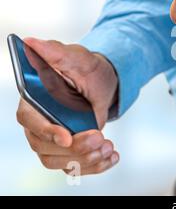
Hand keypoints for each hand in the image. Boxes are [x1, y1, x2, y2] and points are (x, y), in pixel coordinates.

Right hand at [16, 38, 119, 174]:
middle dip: (75, 148)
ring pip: (60, 161)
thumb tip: (32, 41)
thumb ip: (55, 51)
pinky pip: (76, 167)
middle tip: (100, 139)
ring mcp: (52, 140)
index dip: (46, 131)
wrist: (103, 83)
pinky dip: (96, 166)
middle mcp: (38, 123)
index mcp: (34, 100)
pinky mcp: (68, 151)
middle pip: (44, 147)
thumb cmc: (86, 69)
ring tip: (108, 146)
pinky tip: (112, 156)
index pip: (30, 120)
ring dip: (86, 159)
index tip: (67, 137)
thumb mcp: (77, 58)